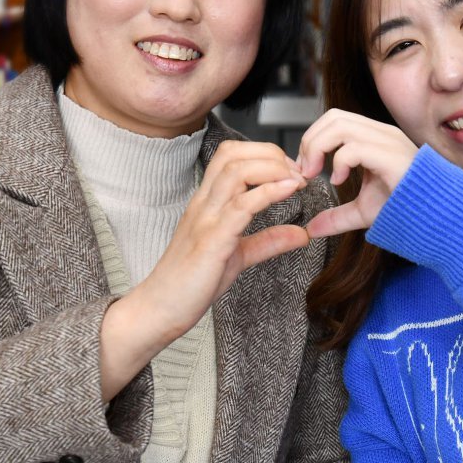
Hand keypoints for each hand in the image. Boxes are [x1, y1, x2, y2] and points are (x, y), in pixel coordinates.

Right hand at [100, 141, 308, 398]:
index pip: (230, 155)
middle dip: (271, 154)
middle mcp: (204, 203)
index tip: (292, 170)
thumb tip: (302, 233)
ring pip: (236, 171)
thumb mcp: (239, 256)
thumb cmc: (192, 283)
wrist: (160, 309)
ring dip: (272, 169)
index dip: (264, 153)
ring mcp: (206, 219)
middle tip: (299, 172)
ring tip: (297, 180)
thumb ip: (269, 241)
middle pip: (234, 154)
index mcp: (207, 202)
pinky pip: (241, 206)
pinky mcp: (211, 240)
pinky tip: (289, 192)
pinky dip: (268, 193)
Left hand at [297, 108, 417, 238]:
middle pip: (334, 117)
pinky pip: (354, 147)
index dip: (313, 139)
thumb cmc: (408, 208)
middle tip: (307, 170)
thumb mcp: (364, 212)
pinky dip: (338, 163)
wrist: (439, 218)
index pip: (335, 120)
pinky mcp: (392, 156)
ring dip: (319, 148)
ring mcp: (388, 142)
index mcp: (375, 139)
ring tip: (317, 173)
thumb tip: (312, 229)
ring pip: (340, 125)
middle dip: (311, 141)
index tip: (306, 168)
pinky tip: (338, 181)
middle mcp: (382, 134)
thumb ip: (337, 217)